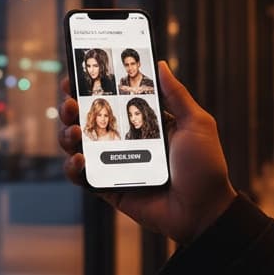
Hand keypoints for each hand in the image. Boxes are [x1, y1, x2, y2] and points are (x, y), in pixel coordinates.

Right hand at [59, 61, 235, 243]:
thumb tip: (160, 63)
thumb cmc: (206, 167)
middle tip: (69, 100)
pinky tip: (79, 159)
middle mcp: (125, 142)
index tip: (75, 75)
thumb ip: (176, 94)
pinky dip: (73, 167)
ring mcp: (114, 165)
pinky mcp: (108, 189)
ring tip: (74, 130)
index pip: (112, 100)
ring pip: (78, 146)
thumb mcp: (196, 124)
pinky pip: (82, 177)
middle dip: (71, 106)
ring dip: (67, 134)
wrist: (205, 210)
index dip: (91, 88)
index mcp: (144, 123)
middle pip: (87, 119)